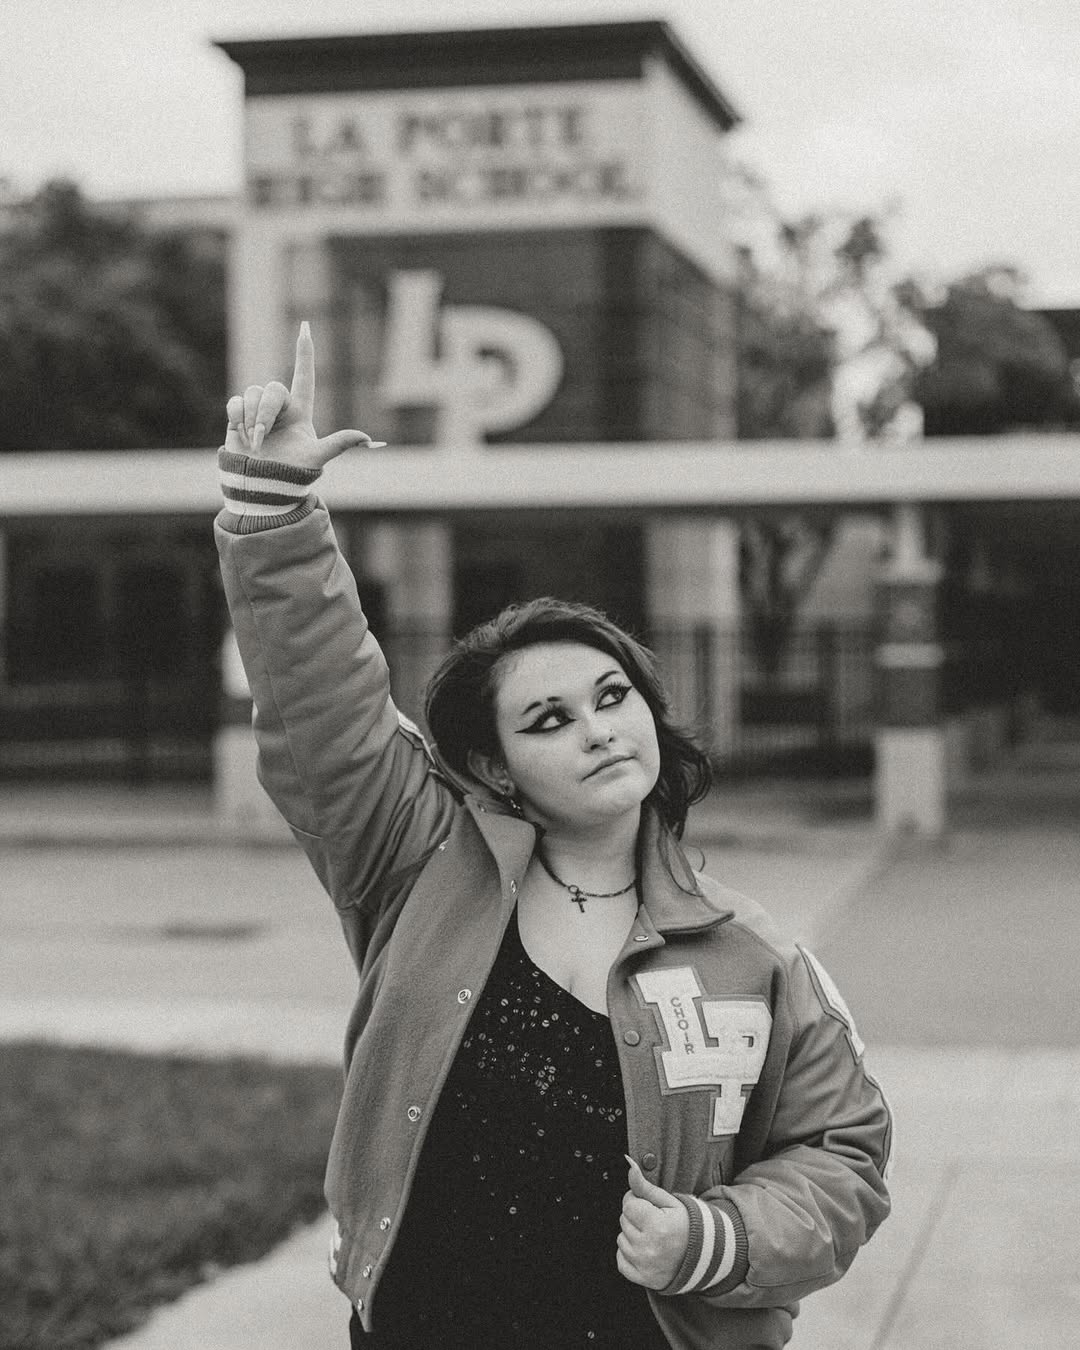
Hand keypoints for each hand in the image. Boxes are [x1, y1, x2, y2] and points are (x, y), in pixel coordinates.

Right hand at [224, 322, 384, 470]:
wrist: (262, 486)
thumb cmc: (292, 474)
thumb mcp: (317, 457)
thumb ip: (339, 444)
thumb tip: (369, 439)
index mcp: (301, 411)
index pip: (304, 376)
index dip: (304, 353)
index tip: (306, 327)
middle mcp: (280, 407)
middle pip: (272, 389)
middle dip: (266, 413)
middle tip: (263, 438)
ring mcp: (258, 411)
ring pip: (253, 394)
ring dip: (253, 419)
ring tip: (256, 442)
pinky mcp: (239, 416)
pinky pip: (236, 402)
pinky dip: (238, 418)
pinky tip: (242, 435)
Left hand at [617, 1156, 689, 1289]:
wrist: (703, 1257)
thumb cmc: (686, 1225)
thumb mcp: (670, 1202)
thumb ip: (645, 1185)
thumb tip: (629, 1164)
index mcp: (658, 1226)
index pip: (628, 1205)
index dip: (637, 1201)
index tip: (650, 1206)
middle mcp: (649, 1248)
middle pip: (624, 1221)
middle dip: (635, 1217)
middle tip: (654, 1221)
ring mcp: (645, 1266)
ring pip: (621, 1239)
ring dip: (632, 1235)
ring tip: (652, 1236)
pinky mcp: (642, 1279)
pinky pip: (621, 1261)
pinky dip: (628, 1254)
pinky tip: (645, 1249)